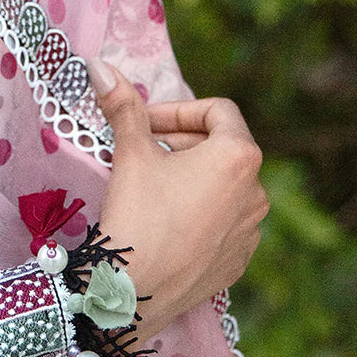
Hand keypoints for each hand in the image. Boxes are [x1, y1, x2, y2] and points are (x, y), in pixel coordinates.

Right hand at [87, 58, 268, 344]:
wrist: (134, 292)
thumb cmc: (136, 213)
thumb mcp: (130, 153)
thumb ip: (122, 105)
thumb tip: (99, 65)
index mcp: (238, 157)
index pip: (217, 111)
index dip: (178, 110)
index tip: (145, 124)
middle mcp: (257, 192)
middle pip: (222, 148)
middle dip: (182, 143)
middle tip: (142, 153)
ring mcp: (251, 230)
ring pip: (223, 187)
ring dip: (191, 178)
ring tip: (152, 188)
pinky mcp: (239, 260)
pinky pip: (223, 223)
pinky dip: (199, 213)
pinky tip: (165, 224)